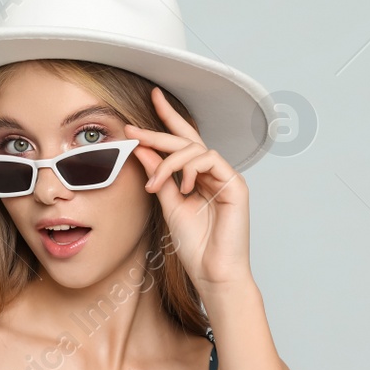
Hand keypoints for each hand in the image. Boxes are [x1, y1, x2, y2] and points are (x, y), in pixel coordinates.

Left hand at [124, 86, 251, 288]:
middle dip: (158, 133)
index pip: (183, 140)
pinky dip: (190, 169)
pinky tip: (183, 187)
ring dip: (169, 161)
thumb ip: (158, 176)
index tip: (152, 97)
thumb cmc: (195, 246)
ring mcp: (226, 177)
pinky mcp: (236, 185)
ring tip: (155, 184)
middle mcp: (213, 173)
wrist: (212, 272)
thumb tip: (142, 149)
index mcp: (197, 177)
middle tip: (133, 132)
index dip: (168, 118)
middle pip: (186, 140)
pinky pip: (210, 159)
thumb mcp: (168, 204)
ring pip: (195, 148)